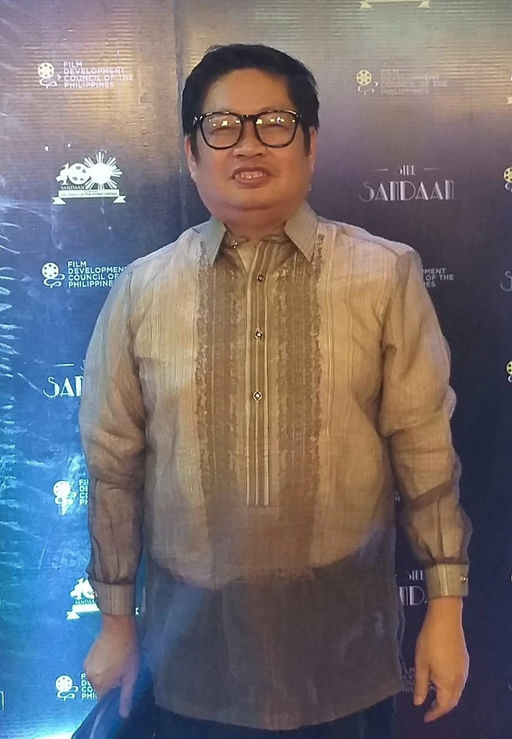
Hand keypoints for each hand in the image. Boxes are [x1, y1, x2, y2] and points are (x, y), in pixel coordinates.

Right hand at [84, 614, 138, 716]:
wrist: (118, 626)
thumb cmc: (127, 650)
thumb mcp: (131, 674)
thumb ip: (126, 695)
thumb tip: (123, 714)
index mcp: (99, 683)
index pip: (103, 698)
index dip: (114, 691)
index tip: (122, 682)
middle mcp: (89, 676)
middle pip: (101, 687)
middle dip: (111, 681)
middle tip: (123, 669)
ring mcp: (87, 665)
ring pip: (98, 676)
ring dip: (107, 672)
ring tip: (118, 660)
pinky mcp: (88, 655)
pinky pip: (95, 667)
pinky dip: (103, 665)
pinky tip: (112, 654)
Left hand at [413, 597, 467, 721]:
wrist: (446, 619)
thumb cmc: (430, 641)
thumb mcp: (421, 663)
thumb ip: (420, 685)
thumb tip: (418, 702)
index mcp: (449, 683)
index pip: (443, 706)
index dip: (434, 713)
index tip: (425, 717)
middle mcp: (460, 679)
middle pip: (453, 700)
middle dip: (441, 707)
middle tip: (429, 709)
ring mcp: (464, 669)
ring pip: (457, 691)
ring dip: (447, 697)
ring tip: (434, 697)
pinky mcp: (464, 660)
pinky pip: (459, 681)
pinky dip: (451, 687)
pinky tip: (441, 681)